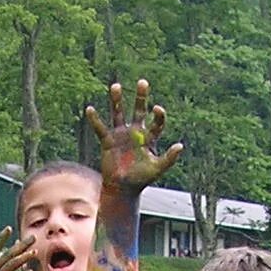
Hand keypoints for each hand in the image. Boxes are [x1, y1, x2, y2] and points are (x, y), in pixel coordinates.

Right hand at [83, 79, 182, 193]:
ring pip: (119, 114)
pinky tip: (90, 109)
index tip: (157, 109)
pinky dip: (95, 120)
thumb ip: (169, 158)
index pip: (156, 122)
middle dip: (141, 97)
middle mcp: (136, 132)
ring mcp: (121, 135)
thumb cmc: (142, 178)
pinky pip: (101, 128)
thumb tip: (180, 146)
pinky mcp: (108, 141)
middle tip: (143, 82)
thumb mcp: (157, 168)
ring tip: (115, 85)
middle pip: (139, 110)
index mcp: (149, 137)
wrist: (123, 188)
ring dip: (117, 100)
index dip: (158, 115)